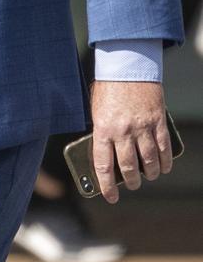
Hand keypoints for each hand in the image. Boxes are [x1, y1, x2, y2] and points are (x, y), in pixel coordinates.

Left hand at [90, 80, 171, 203]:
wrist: (127, 65)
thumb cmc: (108, 86)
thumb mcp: (96, 109)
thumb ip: (100, 130)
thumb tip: (104, 151)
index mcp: (103, 129)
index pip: (103, 166)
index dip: (107, 186)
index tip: (110, 197)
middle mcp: (122, 131)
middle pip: (128, 167)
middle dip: (131, 181)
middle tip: (133, 185)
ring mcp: (142, 127)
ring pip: (148, 160)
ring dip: (150, 173)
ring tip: (149, 177)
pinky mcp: (157, 121)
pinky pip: (163, 147)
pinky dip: (165, 161)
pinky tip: (164, 167)